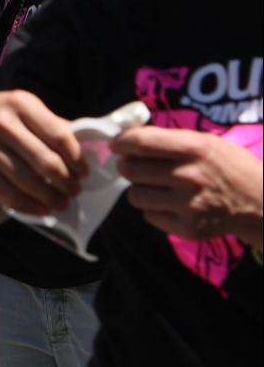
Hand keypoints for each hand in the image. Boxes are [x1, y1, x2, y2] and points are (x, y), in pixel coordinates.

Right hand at [0, 91, 86, 214]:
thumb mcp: (15, 108)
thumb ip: (45, 124)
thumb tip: (83, 151)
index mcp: (20, 103)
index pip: (60, 136)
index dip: (77, 160)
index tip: (83, 174)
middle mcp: (1, 121)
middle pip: (46, 161)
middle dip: (67, 183)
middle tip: (74, 192)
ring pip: (27, 181)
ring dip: (51, 198)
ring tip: (61, 204)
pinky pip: (5, 193)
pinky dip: (29, 206)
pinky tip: (41, 210)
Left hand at [113, 126, 263, 243]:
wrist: (261, 202)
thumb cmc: (227, 166)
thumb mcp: (205, 142)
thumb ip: (169, 140)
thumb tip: (127, 138)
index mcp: (194, 148)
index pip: (140, 141)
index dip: (120, 142)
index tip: (117, 145)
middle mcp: (190, 176)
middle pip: (130, 170)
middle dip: (128, 167)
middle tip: (138, 167)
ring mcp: (189, 205)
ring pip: (135, 195)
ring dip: (140, 189)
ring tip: (159, 187)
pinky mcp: (188, 228)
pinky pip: (148, 216)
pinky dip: (154, 209)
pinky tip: (172, 204)